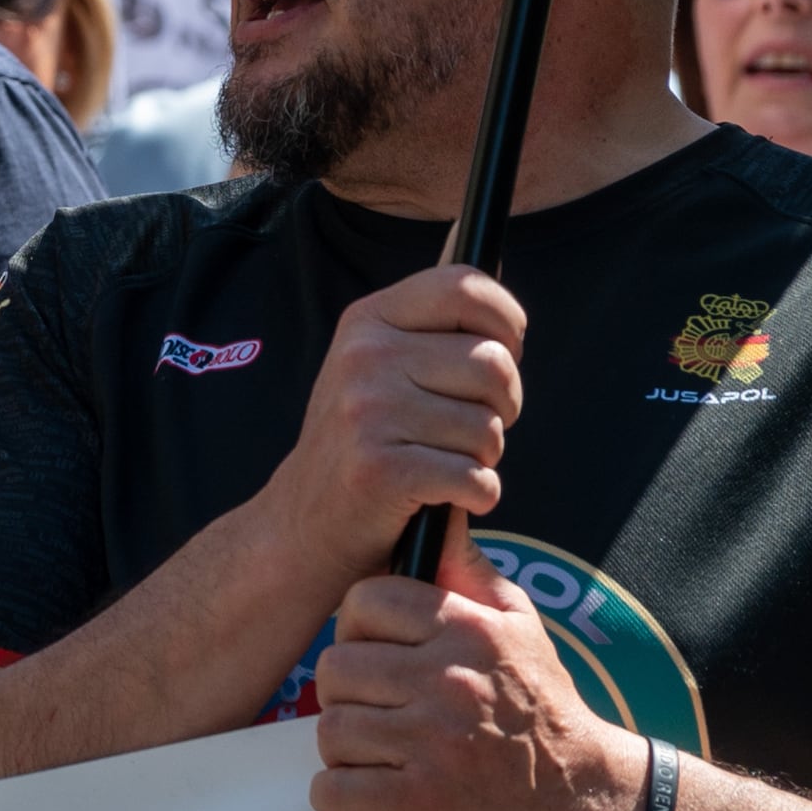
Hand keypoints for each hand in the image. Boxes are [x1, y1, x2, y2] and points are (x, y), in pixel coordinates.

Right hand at [262, 262, 523, 570]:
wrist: (305, 523)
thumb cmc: (366, 443)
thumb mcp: (379, 368)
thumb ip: (434, 334)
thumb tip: (506, 304)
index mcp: (369, 320)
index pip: (464, 286)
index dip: (507, 320)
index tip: (506, 351)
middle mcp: (365, 355)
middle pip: (495, 366)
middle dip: (503, 407)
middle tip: (467, 429)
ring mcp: (368, 411)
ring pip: (489, 430)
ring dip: (484, 459)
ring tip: (442, 463)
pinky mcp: (380, 469)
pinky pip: (478, 480)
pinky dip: (476, 498)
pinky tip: (442, 498)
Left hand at [305, 525, 638, 810]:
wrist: (579, 796)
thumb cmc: (540, 703)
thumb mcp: (518, 624)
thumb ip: (467, 571)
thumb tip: (434, 516)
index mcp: (467, 631)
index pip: (364, 602)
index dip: (356, 628)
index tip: (370, 650)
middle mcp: (448, 682)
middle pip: (336, 668)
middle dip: (343, 688)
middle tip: (367, 704)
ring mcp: (432, 744)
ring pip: (332, 727)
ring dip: (342, 744)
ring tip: (370, 748)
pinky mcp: (420, 802)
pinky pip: (335, 788)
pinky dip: (335, 794)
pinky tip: (360, 789)